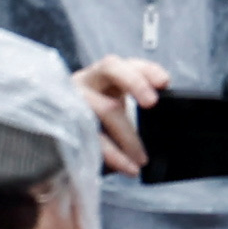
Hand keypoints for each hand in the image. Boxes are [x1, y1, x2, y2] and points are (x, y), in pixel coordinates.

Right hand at [75, 56, 166, 175]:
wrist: (59, 147)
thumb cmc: (95, 126)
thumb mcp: (115, 111)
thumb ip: (136, 109)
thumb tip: (167, 123)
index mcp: (103, 75)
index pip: (127, 61)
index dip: (144, 68)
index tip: (165, 82)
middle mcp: (87, 81)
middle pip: (110, 68)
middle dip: (135, 83)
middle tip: (153, 103)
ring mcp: (73, 99)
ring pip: (104, 108)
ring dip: (129, 136)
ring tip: (143, 159)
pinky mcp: (65, 125)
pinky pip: (93, 138)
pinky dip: (114, 155)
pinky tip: (128, 167)